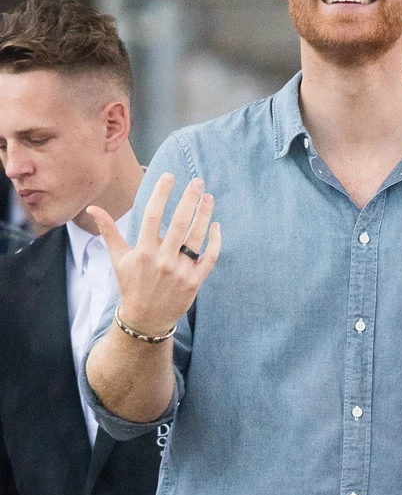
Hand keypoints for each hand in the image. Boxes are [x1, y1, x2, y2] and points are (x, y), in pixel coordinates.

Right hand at [87, 173, 220, 335]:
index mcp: (142, 251)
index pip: (152, 215)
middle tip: (198, 181)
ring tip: (208, 197)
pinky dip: (215, 240)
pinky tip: (215, 225)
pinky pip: (209, 256)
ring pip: (196, 237)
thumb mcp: (118, 258)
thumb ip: (109, 231)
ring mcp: (180, 271)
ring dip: (204, 215)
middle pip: (178, 223)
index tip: (169, 176)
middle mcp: (162, 260)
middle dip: (189, 199)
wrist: (145, 318)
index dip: (161, 194)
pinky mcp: (195, 281)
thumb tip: (93, 209)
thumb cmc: (131, 283)